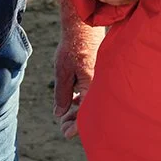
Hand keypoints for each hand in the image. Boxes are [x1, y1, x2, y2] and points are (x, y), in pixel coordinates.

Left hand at [52, 21, 101, 139]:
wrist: (83, 27)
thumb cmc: (73, 47)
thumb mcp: (62, 72)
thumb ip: (62, 95)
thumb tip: (60, 114)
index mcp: (92, 86)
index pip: (86, 115)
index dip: (76, 127)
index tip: (65, 133)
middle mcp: (100, 85)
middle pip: (90, 111)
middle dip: (75, 121)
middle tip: (62, 126)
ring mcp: (100, 80)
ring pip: (91, 102)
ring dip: (78, 110)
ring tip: (65, 115)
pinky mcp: (99, 75)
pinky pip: (93, 92)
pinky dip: (83, 99)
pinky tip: (73, 101)